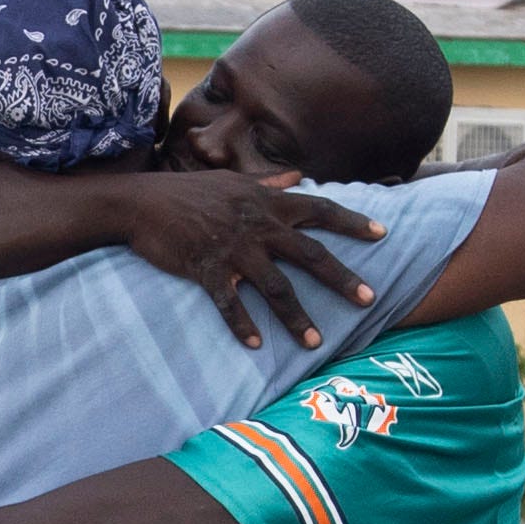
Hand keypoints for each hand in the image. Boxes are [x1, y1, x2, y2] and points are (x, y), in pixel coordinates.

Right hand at [114, 166, 385, 347]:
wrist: (142, 203)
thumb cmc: (189, 192)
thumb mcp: (233, 181)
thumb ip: (270, 183)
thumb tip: (300, 178)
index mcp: (267, 203)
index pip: (319, 209)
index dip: (352, 222)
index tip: (382, 234)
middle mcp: (258, 225)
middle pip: (309, 254)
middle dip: (341, 278)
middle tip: (370, 299)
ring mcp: (233, 249)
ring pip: (275, 287)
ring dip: (297, 317)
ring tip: (316, 342)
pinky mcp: (207, 269)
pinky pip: (230, 303)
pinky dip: (243, 325)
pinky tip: (256, 346)